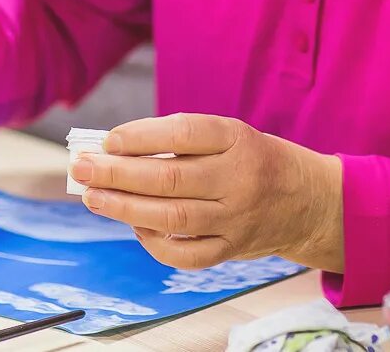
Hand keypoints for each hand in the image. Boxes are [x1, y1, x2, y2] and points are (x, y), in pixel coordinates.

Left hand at [71, 113, 343, 271]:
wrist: (307, 201)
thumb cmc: (252, 159)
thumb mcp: (228, 135)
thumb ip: (179, 141)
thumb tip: (114, 149)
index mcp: (237, 139)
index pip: (183, 134)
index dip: (140, 136)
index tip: (107, 140)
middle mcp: (239, 179)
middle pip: (170, 179)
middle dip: (117, 174)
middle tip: (82, 168)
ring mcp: (236, 218)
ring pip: (173, 218)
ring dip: (125, 208)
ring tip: (93, 197)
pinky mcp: (233, 248)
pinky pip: (186, 254)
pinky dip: (154, 242)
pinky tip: (133, 225)